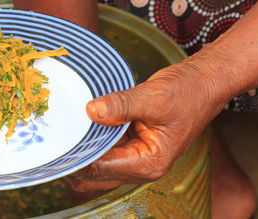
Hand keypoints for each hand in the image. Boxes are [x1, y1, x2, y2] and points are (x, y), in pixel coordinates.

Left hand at [65, 58, 228, 191]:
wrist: (203, 83)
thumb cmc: (187, 92)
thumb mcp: (153, 97)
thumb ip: (121, 105)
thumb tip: (91, 111)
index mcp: (149, 162)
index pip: (101, 168)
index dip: (78, 157)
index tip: (57, 144)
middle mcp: (141, 166)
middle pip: (96, 175)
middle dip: (76, 161)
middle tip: (53, 141)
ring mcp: (136, 156)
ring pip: (98, 164)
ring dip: (82, 151)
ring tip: (61, 133)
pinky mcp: (132, 144)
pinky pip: (105, 148)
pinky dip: (92, 141)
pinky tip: (78, 126)